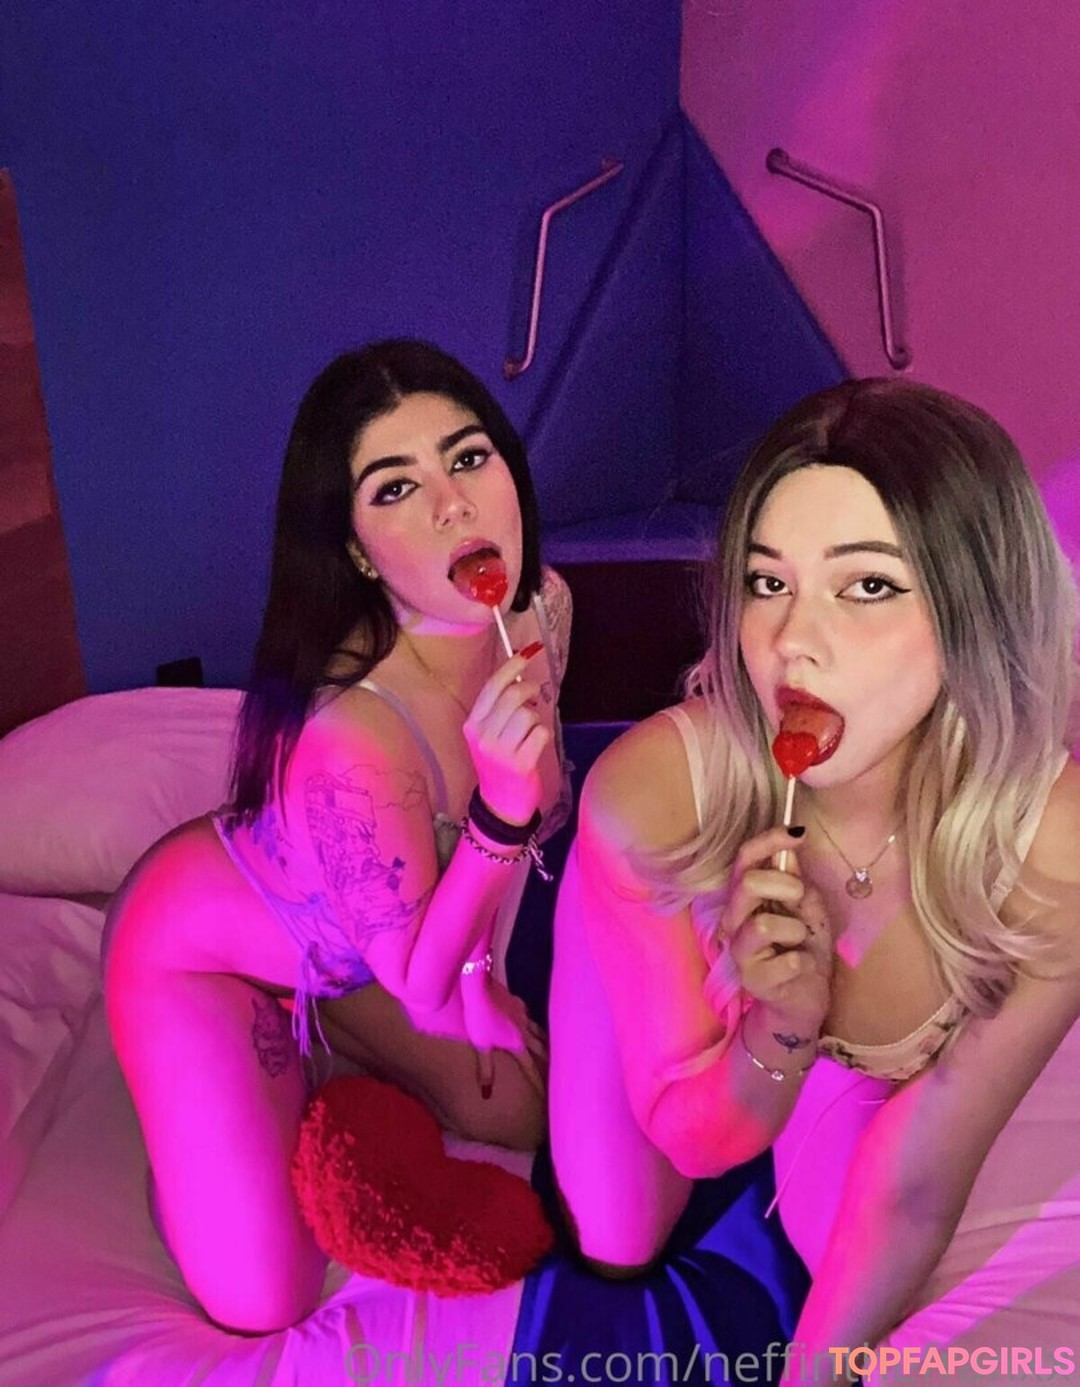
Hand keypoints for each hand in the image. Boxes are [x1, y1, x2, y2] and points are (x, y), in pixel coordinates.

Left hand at [460, 975, 547, 1097]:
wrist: (479, 987)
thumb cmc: (478, 1018)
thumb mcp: (480, 1046)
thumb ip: (487, 1070)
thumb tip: (487, 1094)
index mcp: (516, 1044)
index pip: (531, 1067)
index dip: (539, 1081)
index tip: (548, 1093)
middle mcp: (524, 1031)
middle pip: (541, 1050)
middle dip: (549, 1063)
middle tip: (558, 1074)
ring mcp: (522, 1015)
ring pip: (539, 1032)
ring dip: (546, 1044)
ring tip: (553, 1053)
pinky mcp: (518, 1003)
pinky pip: (530, 1017)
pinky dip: (534, 1025)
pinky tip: (532, 1024)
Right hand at [463, 648, 549, 825]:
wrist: (500, 803)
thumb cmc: (498, 763)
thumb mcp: (488, 735)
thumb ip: (498, 708)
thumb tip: (519, 674)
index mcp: (472, 725)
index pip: (492, 687)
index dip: (511, 666)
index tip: (526, 653)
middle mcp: (483, 736)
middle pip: (513, 696)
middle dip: (529, 689)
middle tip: (534, 693)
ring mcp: (501, 751)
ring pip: (528, 714)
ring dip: (535, 718)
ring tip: (529, 731)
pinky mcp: (520, 763)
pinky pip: (540, 732)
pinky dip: (542, 735)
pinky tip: (534, 746)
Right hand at [719, 826, 832, 1033]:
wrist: (805, 1000)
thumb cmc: (804, 948)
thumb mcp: (809, 910)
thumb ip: (798, 883)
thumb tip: (791, 848)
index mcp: (746, 898)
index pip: (744, 860)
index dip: (768, 841)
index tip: (798, 833)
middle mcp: (734, 921)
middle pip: (747, 884)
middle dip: (785, 885)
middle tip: (801, 900)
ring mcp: (740, 952)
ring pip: (763, 925)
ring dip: (795, 929)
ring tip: (801, 941)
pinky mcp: (753, 981)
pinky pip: (787, 961)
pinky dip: (804, 961)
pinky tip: (801, 966)